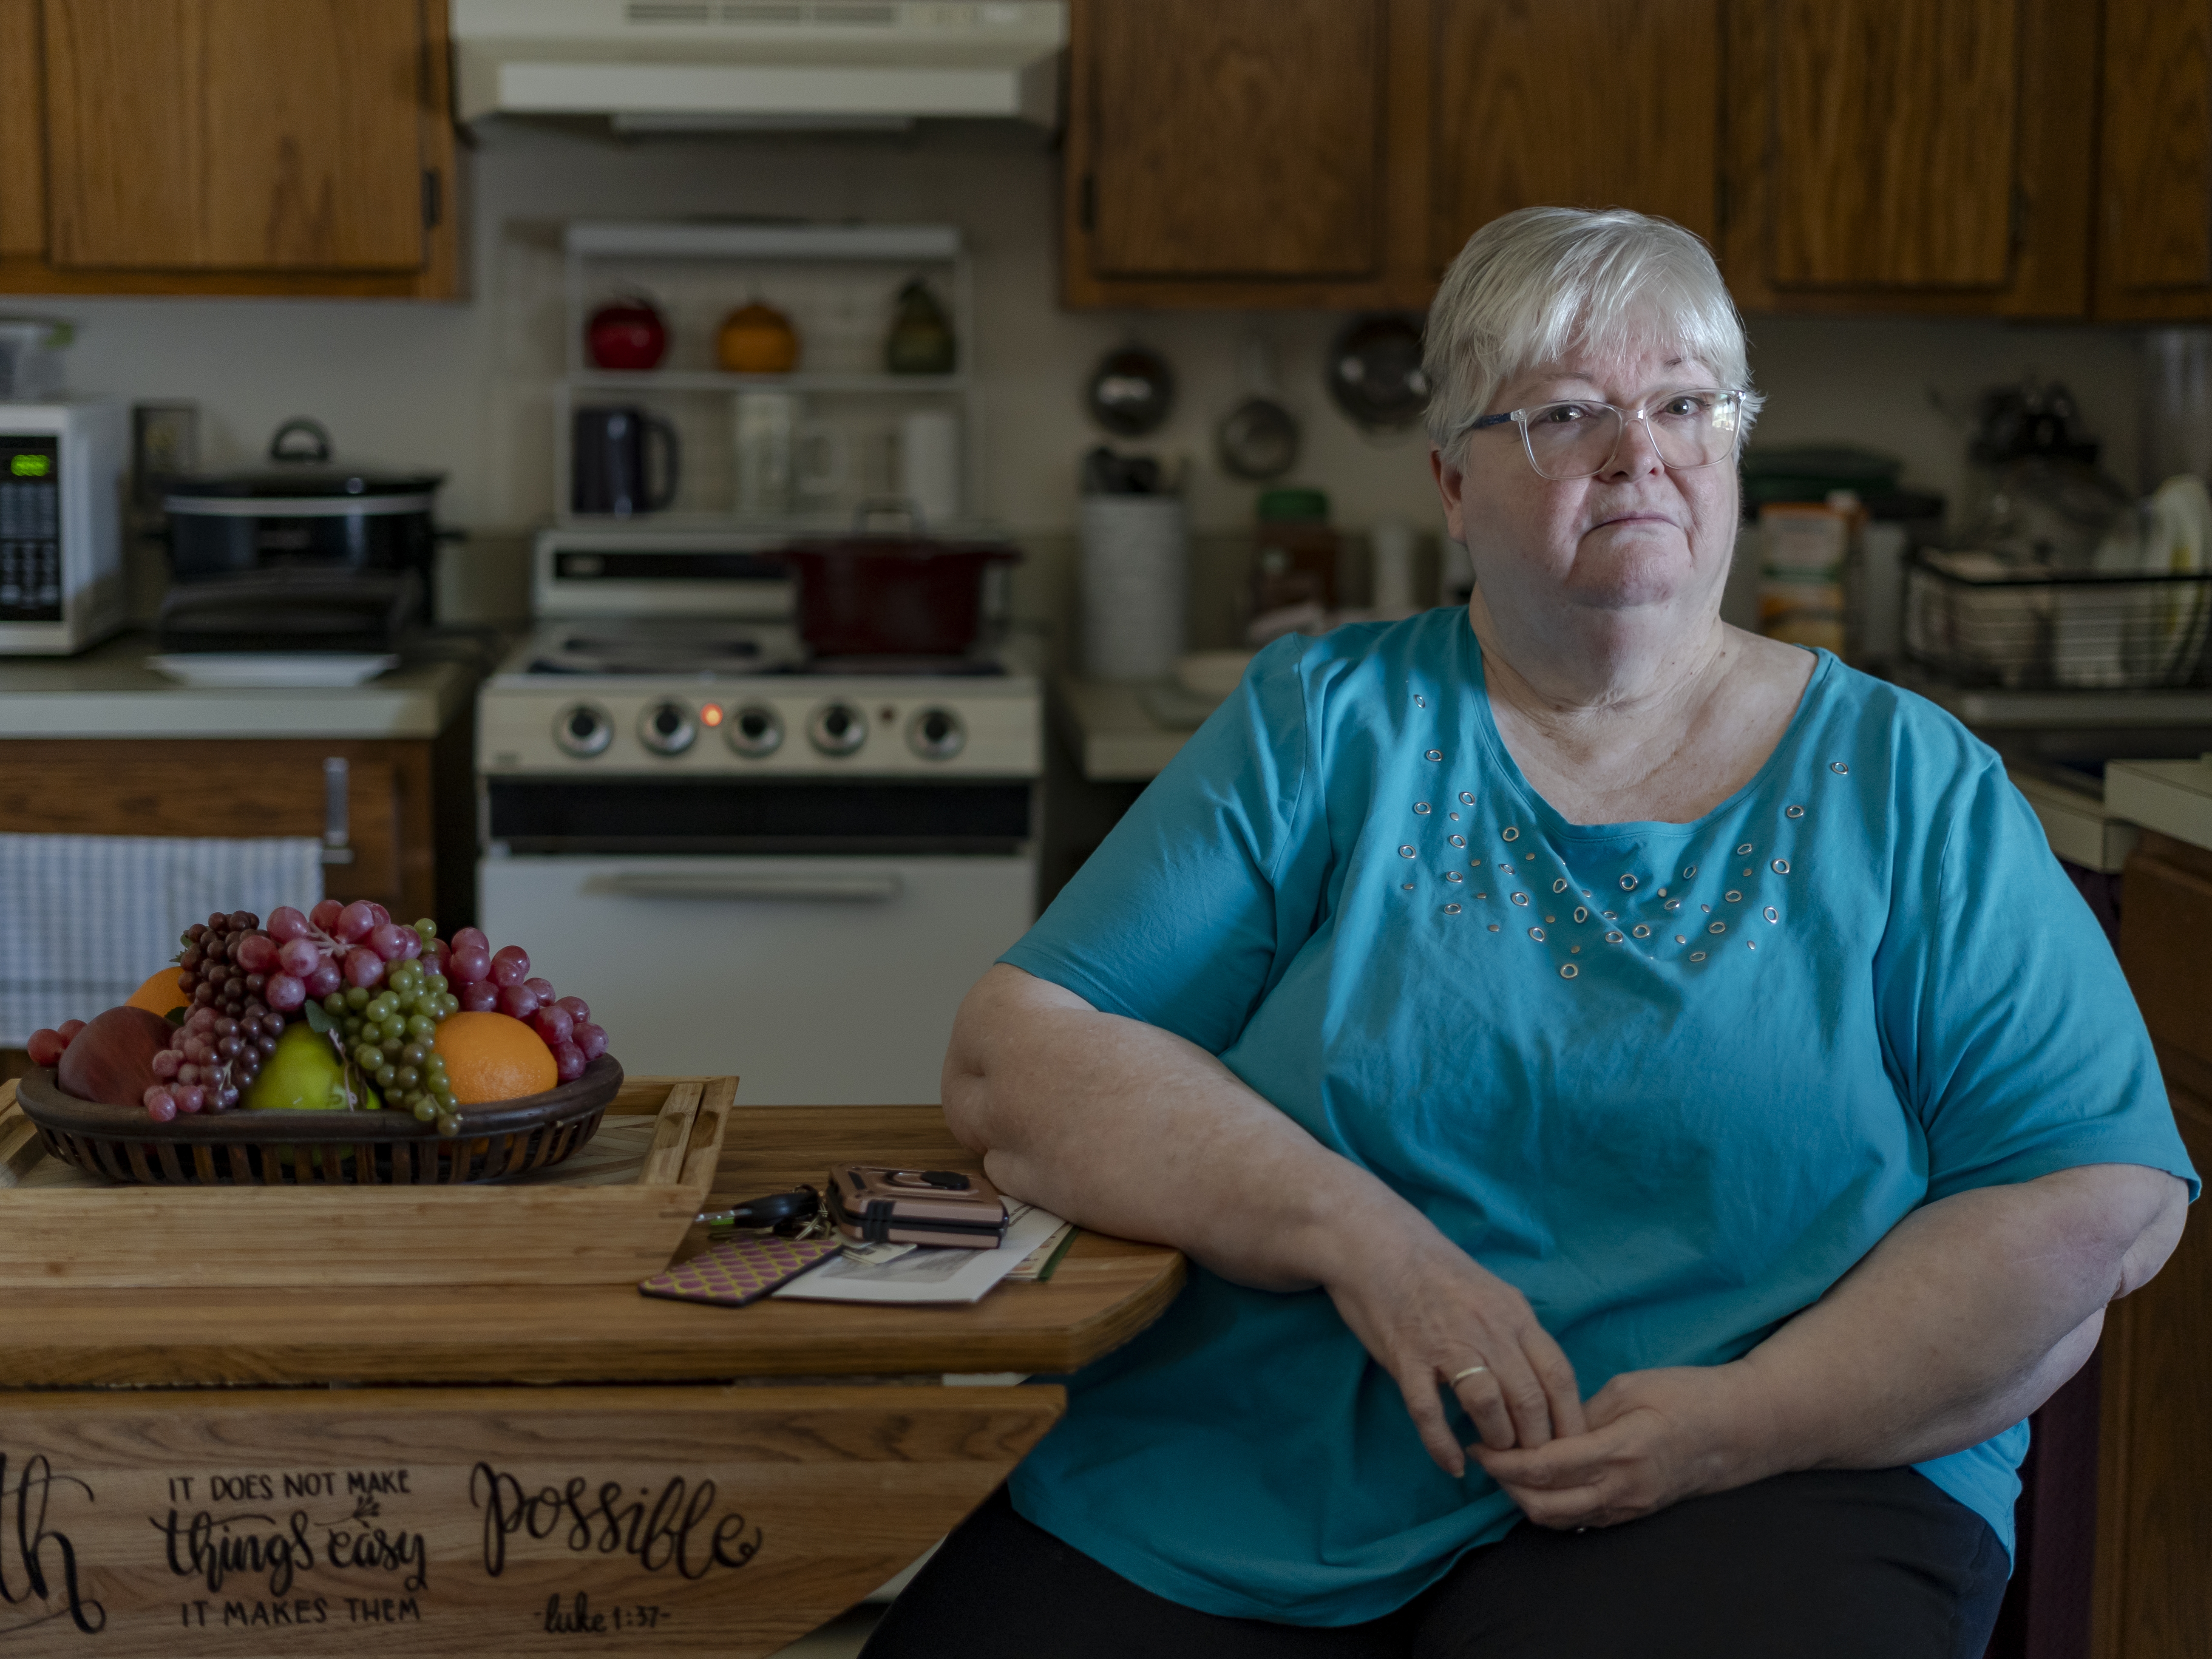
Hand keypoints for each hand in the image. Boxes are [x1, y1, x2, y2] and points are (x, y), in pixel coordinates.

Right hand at [1323, 1226, 1584, 1477]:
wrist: (1378, 1244)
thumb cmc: (1436, 1272)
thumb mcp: (1492, 1293)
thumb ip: (1517, 1332)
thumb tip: (1541, 1379)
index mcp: (1514, 1315)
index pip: (1559, 1376)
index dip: (1569, 1419)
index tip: (1571, 1449)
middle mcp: (1488, 1330)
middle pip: (1529, 1399)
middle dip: (1536, 1442)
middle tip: (1531, 1464)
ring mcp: (1446, 1343)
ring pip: (1487, 1406)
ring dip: (1497, 1441)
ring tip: (1494, 1455)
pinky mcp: (1407, 1357)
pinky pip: (1429, 1411)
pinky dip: (1443, 1445)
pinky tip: (1453, 1465)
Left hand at [1473, 1363, 1774, 1528]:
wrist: (1740, 1428)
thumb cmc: (1687, 1395)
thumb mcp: (1629, 1388)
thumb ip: (1583, 1411)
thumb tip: (1544, 1426)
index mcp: (1621, 1450)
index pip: (1546, 1467)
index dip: (1504, 1461)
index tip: (1479, 1444)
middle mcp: (1624, 1488)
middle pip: (1544, 1504)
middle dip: (1505, 1485)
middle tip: (1486, 1456)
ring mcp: (1630, 1506)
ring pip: (1560, 1519)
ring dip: (1525, 1499)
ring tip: (1506, 1468)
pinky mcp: (1634, 1512)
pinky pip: (1581, 1519)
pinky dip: (1551, 1505)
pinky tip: (1538, 1480)